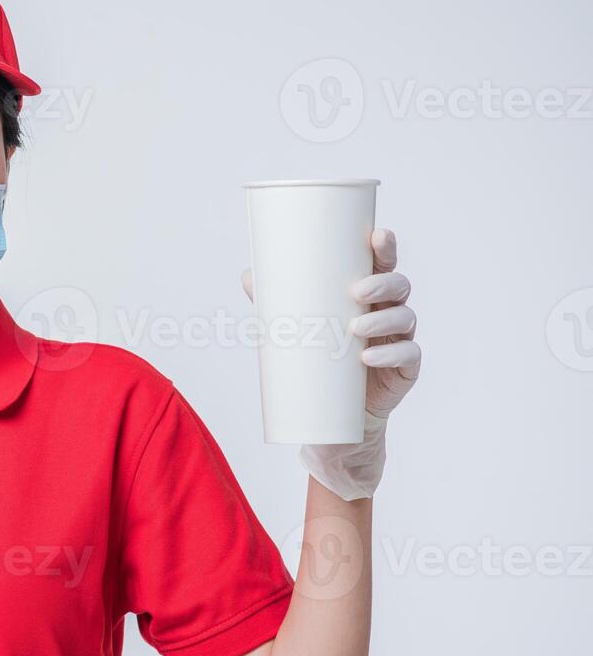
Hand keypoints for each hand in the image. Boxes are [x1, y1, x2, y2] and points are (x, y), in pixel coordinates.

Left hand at [241, 228, 421, 499]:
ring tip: (356, 329)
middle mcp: (388, 311)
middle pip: (399, 286)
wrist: (334, 419)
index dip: (385, 247)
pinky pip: (408, 357)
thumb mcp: (295, 328)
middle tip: (357, 290)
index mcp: (368, 295)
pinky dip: (391, 355)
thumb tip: (248, 275)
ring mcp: (400, 340)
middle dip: (383, 283)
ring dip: (383, 320)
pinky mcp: (405, 370)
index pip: (382, 264)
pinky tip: (369, 357)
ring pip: (405, 318)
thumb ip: (275, 302)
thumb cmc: (318, 362)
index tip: (377, 236)